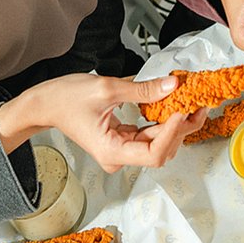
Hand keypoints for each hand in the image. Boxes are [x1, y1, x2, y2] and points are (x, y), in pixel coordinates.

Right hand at [0, 73, 206, 173]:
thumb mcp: (107, 88)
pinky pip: (150, 134)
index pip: (154, 153)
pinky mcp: (124, 140)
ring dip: (176, 123)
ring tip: (191, 100)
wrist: (45, 104)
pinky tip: (174, 103)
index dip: (173, 133)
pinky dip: (164, 120)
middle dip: (181, 127)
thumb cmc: (66, 98)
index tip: (183, 110)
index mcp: (112, 152)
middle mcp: (119, 158)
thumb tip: (173, 84)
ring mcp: (122, 150)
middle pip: (161, 149)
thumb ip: (143, 90)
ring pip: (159, 142)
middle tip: (198, 102)